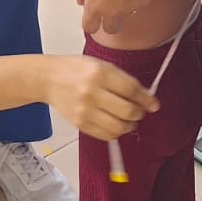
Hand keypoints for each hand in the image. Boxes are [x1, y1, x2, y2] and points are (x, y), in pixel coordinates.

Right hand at [42, 55, 157, 139]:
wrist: (49, 78)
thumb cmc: (75, 70)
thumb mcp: (101, 65)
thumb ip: (123, 80)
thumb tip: (146, 98)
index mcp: (99, 73)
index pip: (131, 89)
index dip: (146, 99)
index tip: (152, 104)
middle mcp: (92, 92)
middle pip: (127, 111)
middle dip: (139, 113)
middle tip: (140, 111)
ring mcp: (85, 110)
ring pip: (118, 127)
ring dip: (129, 125)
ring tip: (129, 120)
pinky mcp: (80, 123)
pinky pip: (105, 135)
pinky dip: (116, 132)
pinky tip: (115, 124)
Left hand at [72, 0, 158, 35]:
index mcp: (95, 6)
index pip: (90, 27)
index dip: (90, 22)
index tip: (92, 15)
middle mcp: (114, 11)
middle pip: (111, 29)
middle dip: (109, 22)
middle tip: (109, 6)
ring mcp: (132, 6)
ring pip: (127, 17)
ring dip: (123, 9)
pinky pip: (139, 3)